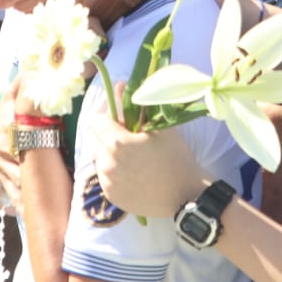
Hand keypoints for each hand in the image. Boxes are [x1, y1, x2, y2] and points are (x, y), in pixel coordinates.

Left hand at [92, 82, 206, 216]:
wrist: (186, 195)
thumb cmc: (176, 157)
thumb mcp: (160, 127)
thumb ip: (137, 105)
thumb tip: (120, 85)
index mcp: (116, 143)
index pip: (97, 120)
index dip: (109, 116)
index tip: (122, 118)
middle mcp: (106, 163)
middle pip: (95, 139)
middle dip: (107, 133)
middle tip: (127, 135)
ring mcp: (107, 182)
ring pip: (99, 158)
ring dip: (109, 152)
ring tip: (131, 155)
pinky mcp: (112, 196)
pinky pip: (105, 177)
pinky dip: (113, 170)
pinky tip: (132, 171)